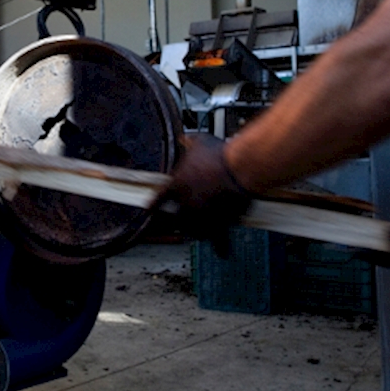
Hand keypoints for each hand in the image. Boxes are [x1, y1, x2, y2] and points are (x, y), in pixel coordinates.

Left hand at [152, 135, 252, 255]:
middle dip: (170, 223)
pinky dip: (222, 246)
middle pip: (172, 220)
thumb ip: (190, 142)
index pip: (158, 199)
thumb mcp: (201, 142)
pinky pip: (220, 240)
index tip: (149, 211)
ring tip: (194, 231)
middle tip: (168, 226)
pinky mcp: (222, 224)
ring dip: (192, 232)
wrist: (241, 168)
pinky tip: (222, 253)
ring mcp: (203, 216)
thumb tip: (186, 137)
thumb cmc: (221, 154)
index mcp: (177, 184)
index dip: (153, 206)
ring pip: (192, 231)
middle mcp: (186, 203)